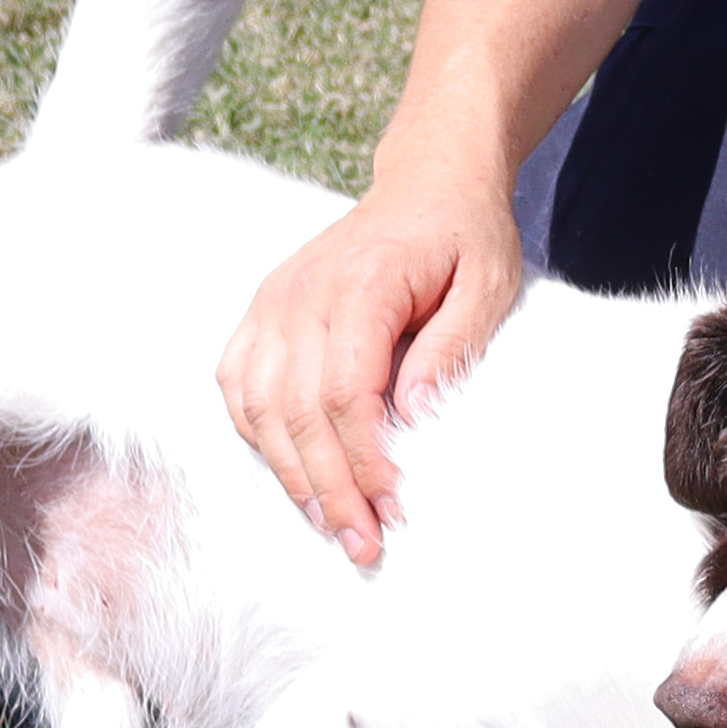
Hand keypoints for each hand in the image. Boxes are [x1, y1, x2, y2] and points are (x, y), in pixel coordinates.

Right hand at [221, 176, 524, 566]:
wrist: (426, 182)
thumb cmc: (464, 234)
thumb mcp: (487, 284)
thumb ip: (451, 348)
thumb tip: (415, 413)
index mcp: (363, 283)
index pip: (347, 393)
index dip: (365, 462)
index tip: (393, 509)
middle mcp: (303, 292)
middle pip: (300, 412)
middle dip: (330, 489)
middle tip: (362, 544)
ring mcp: (274, 300)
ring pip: (260, 407)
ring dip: (292, 475)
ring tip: (329, 525)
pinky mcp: (263, 310)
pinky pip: (238, 384)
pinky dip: (257, 434)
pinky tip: (290, 471)